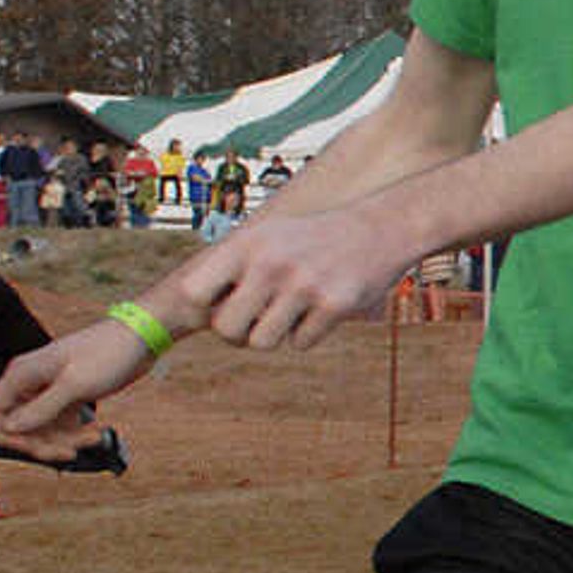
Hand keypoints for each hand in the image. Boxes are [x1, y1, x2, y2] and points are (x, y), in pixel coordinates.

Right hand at [0, 318, 156, 452]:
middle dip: (44, 443)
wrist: (140, 338)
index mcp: (23, 375)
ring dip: (66, 440)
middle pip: (19, 427)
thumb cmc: (108, 351)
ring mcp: (51, 391)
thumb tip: (11, 428)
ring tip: (94, 436)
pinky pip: (63, 424)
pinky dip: (78, 433)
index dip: (7, 434)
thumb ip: (41, 408)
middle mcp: (32, 383)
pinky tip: (99, 431)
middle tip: (71, 450)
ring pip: (44, 429)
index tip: (32, 446)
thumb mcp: (75, 384)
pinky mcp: (70, 396)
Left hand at [184, 208, 415, 350]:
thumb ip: (231, 267)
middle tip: (255, 321)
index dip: (204, 308)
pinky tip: (320, 309)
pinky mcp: (335, 305)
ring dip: (273, 335)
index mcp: (247, 245)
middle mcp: (271, 263)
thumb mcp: (267, 237)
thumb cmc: (312, 239)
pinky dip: (308, 333)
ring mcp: (304, 285)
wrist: (379, 228)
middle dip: (238, 333)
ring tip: (288, 314)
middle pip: (226, 329)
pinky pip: (301, 343)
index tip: (222, 306)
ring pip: (262, 343)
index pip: (193, 292)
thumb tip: (195, 313)